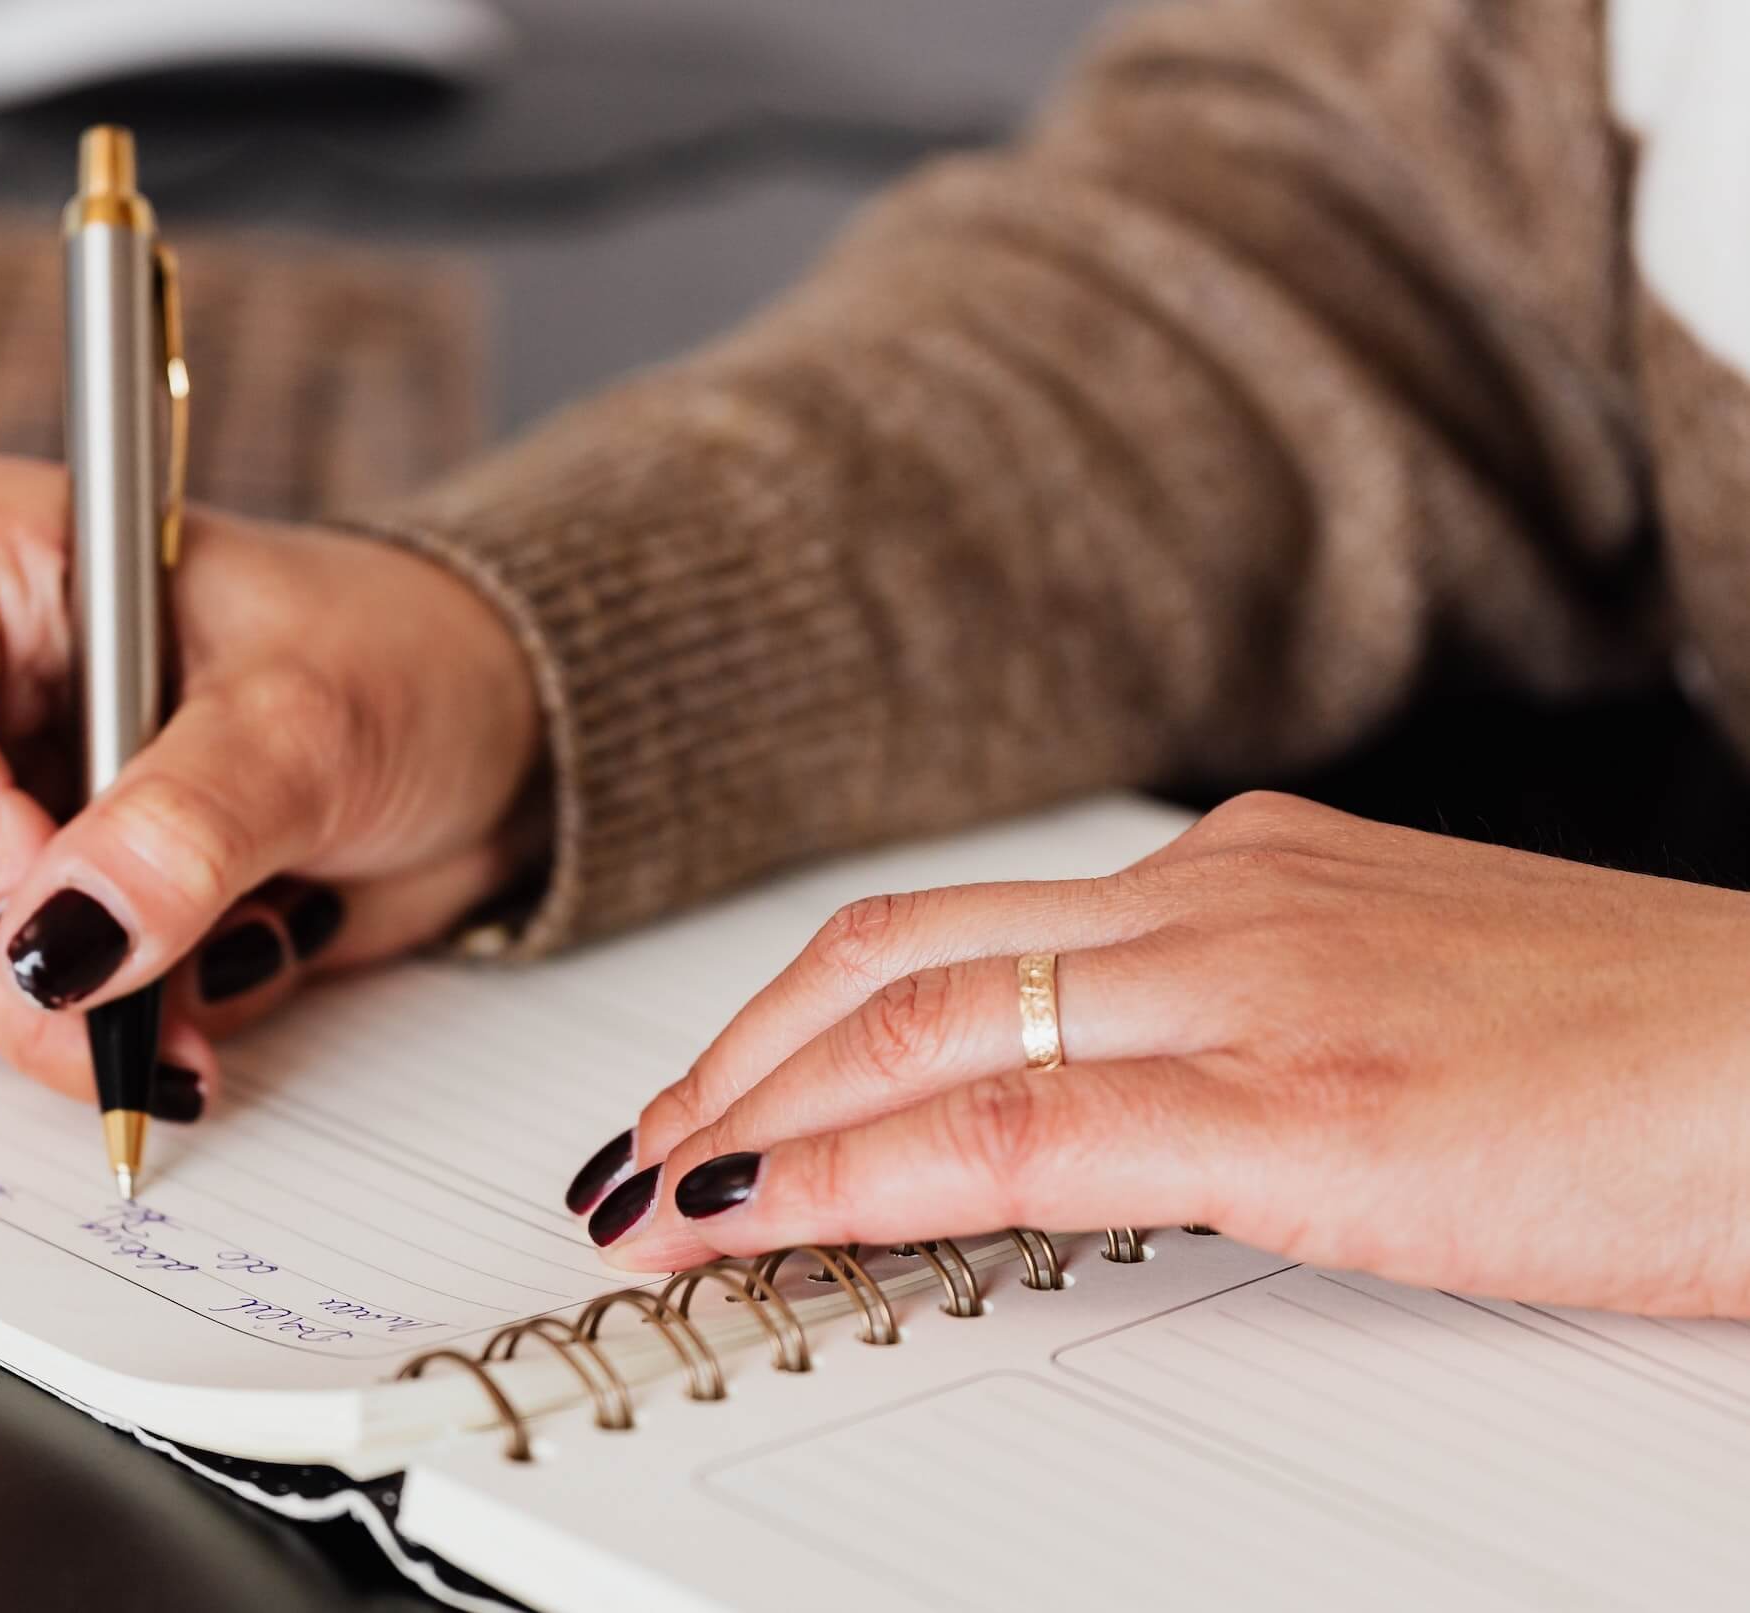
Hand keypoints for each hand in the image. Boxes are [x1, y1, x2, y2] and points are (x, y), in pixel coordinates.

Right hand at [0, 456, 542, 1105]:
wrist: (488, 735)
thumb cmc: (403, 661)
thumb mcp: (311, 723)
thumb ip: (187, 827)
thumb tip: (67, 944)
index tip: (72, 914)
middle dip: (23, 965)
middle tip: (146, 1013)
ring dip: (72, 1016)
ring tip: (219, 979)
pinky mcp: (42, 897)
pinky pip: (11, 1008)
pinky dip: (113, 1032)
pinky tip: (216, 981)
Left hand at [573, 793, 1749, 1316]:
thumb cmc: (1649, 1056)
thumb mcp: (1403, 1012)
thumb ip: (1247, 1034)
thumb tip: (1122, 1106)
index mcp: (1239, 878)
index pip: (951, 934)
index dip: (796, 1018)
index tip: (714, 1096)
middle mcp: (1217, 904)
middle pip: (890, 959)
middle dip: (733, 1060)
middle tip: (636, 1150)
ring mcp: (1246, 990)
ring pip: (916, 1030)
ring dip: (753, 1115)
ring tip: (655, 1196)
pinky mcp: (1296, 1104)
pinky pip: (1013, 1128)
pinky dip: (854, 1169)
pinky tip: (762, 1215)